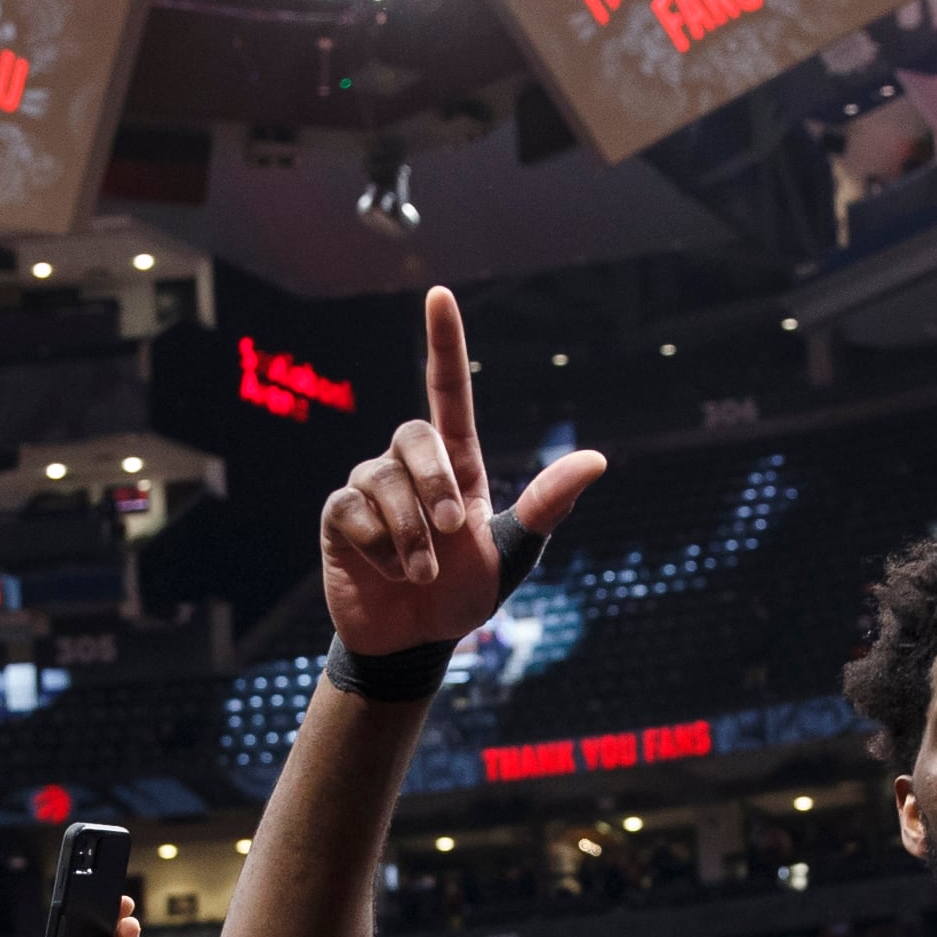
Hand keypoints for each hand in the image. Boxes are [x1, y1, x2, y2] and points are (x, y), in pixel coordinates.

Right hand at [321, 286, 606, 656]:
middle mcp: (409, 466)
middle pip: (414, 434)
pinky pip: (353, 512)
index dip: (444, 343)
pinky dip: (381, 548)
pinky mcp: (339, 517)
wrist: (414, 641)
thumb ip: (547, 505)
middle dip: (435, 482)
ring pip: (382, 479)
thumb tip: (597, 459)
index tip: (439, 294)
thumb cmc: (464, 594)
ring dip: (412, 533)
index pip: (448, 391)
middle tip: (455, 531)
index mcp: (456, 465)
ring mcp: (369, 488)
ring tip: (423, 571)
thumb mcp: (514, 553)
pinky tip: (390, 571)